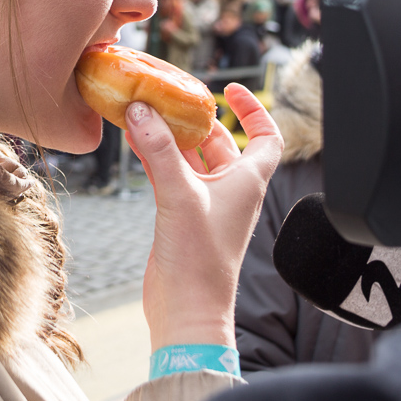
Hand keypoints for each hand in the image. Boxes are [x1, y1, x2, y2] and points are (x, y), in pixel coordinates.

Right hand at [127, 84, 283, 350]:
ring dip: (172, 137)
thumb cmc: (200, 262)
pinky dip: (156, 157)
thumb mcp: (179, 196)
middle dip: (198, 119)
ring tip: (147, 113)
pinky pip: (171, 176)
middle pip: (221, 142)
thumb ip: (159, 151)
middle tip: (173, 97)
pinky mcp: (181, 217)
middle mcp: (230, 190)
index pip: (266, 137)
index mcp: (247, 182)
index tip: (231, 89)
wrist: (187, 311)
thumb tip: (142, 111)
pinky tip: (135, 141)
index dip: (254, 110)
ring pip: (191, 158)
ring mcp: (205, 204)